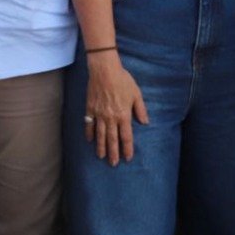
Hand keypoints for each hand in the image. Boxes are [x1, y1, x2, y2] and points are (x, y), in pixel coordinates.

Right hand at [84, 51, 148, 165]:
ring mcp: (99, 115)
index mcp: (124, 115)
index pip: (126, 136)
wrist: (105, 71)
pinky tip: (90, 140)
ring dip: (101, 147)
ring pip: (100, 135)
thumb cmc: (122, 80)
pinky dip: (89, 133)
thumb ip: (140, 109)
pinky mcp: (90, 109)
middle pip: (112, 140)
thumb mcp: (136, 94)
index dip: (127, 148)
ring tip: (101, 157)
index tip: (127, 158)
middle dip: (113, 153)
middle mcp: (111, 118)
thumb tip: (145, 122)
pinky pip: (89, 124)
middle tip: (113, 164)